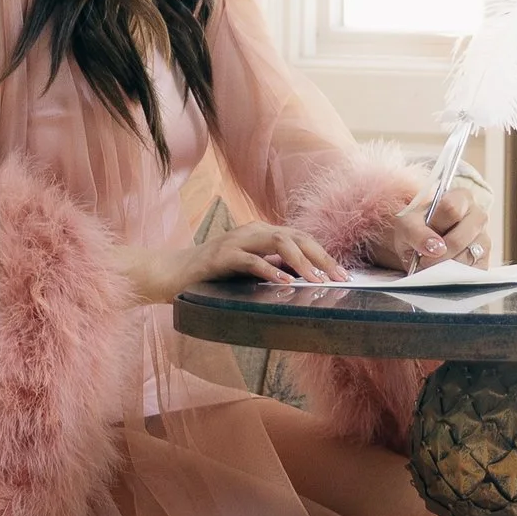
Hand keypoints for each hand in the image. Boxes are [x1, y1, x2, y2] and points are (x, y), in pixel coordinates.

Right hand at [119, 220, 347, 306]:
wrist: (172, 273)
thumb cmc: (213, 275)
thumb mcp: (249, 270)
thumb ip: (272, 269)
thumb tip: (304, 279)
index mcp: (261, 233)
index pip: (301, 238)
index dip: (325, 255)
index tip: (345, 275)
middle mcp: (252, 231)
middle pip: (296, 236)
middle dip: (322, 257)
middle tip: (341, 279)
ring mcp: (236, 240)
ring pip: (278, 242)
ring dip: (301, 262)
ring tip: (317, 281)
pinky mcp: (221, 256)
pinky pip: (251, 260)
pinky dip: (270, 271)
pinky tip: (284, 284)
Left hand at [362, 169, 493, 273]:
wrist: (421, 246)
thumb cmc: (417, 229)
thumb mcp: (407, 225)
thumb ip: (416, 232)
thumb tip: (436, 248)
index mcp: (461, 198)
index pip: (451, 208)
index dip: (435, 226)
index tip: (424, 237)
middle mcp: (478, 216)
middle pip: (461, 237)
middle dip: (438, 253)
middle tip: (424, 260)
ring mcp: (484, 240)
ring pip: (467, 257)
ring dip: (445, 266)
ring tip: (432, 265)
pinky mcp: (485, 261)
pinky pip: (472, 272)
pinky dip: (454, 276)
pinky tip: (443, 273)